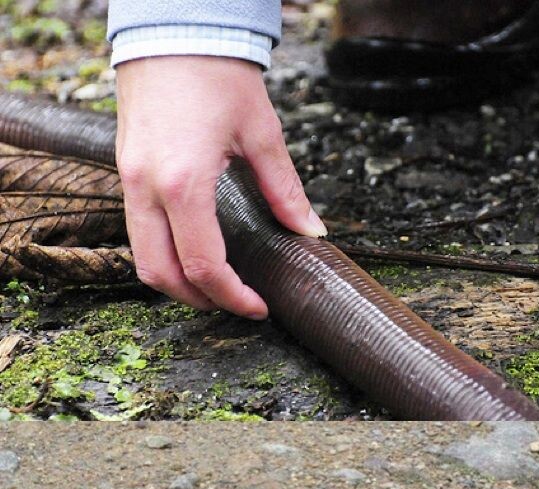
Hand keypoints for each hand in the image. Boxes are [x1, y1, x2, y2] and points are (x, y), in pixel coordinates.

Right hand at [115, 56, 325, 316]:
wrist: (173, 28)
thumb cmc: (217, 71)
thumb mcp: (262, 133)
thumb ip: (285, 191)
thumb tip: (310, 231)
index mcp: (185, 183)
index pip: (204, 265)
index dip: (233, 296)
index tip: (258, 307)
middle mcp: (147, 189)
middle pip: (162, 275)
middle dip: (200, 300)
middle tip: (235, 303)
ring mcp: (129, 181)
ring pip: (143, 259)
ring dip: (177, 282)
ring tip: (215, 286)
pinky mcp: (126, 173)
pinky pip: (138, 233)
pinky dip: (163, 255)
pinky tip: (192, 252)